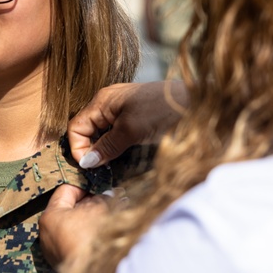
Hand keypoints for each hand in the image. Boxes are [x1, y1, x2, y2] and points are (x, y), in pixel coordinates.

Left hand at [39, 185, 108, 272]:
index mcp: (50, 216)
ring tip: (106, 221)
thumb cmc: (92, 239)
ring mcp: (53, 250)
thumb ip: (102, 200)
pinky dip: (86, 238)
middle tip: (105, 205)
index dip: (84, 187)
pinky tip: (101, 238)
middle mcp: (46, 233)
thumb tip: (105, 197)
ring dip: (88, 222)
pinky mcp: (62, 263)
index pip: (66, 190)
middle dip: (88, 206)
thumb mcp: (100, 210)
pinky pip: (73, 243)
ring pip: (72, 227)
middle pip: (68, 209)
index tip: (99, 190)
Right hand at [67, 81, 184, 168]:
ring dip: (104, 151)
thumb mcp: (130, 131)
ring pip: (102, 134)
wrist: (196, 102)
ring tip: (111, 167)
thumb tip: (86, 163)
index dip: (78, 148)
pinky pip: (117, 134)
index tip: (90, 167)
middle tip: (101, 170)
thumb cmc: (161, 111)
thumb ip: (106, 146)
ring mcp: (123, 110)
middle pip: (87, 130)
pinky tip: (123, 158)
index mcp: (102, 101)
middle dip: (90, 151)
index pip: (76, 126)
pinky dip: (116, 147)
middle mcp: (109, 104)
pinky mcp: (136, 118)